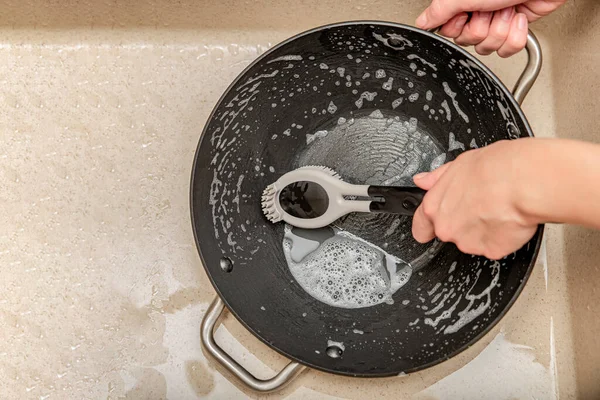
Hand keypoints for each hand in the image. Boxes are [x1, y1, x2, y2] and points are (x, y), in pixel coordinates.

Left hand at [411, 140, 537, 259]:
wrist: (523, 182)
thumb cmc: (494, 169)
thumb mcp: (459, 164)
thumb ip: (437, 177)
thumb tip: (423, 180)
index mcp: (435, 206)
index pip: (420, 226)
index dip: (426, 227)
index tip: (430, 228)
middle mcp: (447, 227)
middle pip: (449, 232)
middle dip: (462, 223)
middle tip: (480, 205)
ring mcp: (468, 242)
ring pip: (472, 240)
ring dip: (482, 230)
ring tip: (497, 209)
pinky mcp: (491, 251)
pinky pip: (494, 246)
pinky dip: (501, 237)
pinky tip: (508, 219)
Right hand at [416, 0, 566, 56]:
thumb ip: (439, 11)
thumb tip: (422, 23)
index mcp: (462, 4)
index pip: (449, 32)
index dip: (459, 27)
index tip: (468, 13)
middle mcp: (477, 13)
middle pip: (469, 42)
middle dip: (484, 28)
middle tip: (490, 9)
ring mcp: (497, 22)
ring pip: (489, 47)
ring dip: (502, 29)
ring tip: (507, 9)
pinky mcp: (515, 30)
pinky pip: (508, 50)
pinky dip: (516, 35)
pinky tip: (519, 17)